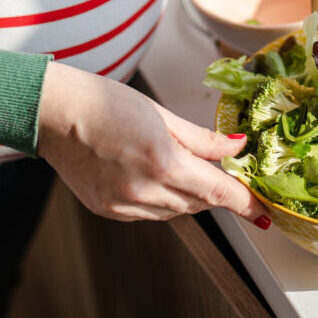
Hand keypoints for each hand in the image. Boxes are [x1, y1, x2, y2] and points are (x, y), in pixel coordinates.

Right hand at [35, 63, 270, 226]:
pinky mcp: (107, 210)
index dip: (245, 204)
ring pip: (173, 211)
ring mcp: (123, 204)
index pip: (218, 192)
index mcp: (163, 162)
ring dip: (185, 194)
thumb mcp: (161, 114)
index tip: (264, 214)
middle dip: (212, 189)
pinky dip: (159, 199)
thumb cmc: (103, 103)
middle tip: (215, 168)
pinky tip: (146, 173)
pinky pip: (148, 213)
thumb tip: (236, 147)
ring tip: (169, 160)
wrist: (53, 113)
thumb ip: (202, 138)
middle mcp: (144, 190)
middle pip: (198, 203)